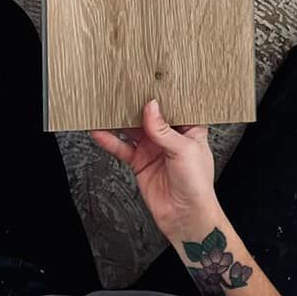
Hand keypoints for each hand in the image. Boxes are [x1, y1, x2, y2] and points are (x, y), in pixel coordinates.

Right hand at [92, 103, 218, 243]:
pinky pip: (122, 148)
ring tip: (104, 107)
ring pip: (133, 129)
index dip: (163, 93)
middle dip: (137, 103)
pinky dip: (110, 140)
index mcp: (189, 128)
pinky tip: (99, 132)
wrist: (186, 216)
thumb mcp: (184, 150)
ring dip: (119, 120)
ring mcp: (153, 148)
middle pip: (150, 115)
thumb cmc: (197, 184)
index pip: (175, 105)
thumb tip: (150, 107)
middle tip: (122, 89)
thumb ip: (164, 130)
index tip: (149, 79)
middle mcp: (170, 136)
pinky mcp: (140, 162)